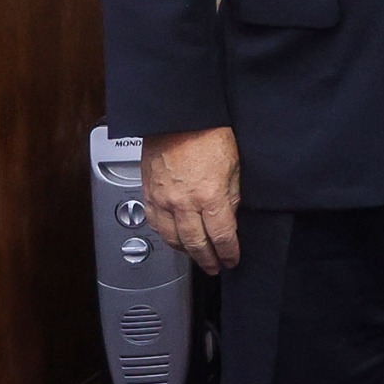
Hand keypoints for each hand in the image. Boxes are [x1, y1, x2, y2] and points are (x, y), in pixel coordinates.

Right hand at [141, 126, 241, 273]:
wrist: (178, 117)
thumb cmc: (209, 133)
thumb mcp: (234, 166)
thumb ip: (231, 195)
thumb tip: (229, 216)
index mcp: (210, 196)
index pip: (221, 236)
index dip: (228, 252)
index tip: (232, 259)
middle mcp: (184, 203)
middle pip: (196, 244)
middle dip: (208, 259)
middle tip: (215, 267)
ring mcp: (163, 200)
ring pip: (172, 238)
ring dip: (186, 252)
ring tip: (196, 256)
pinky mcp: (149, 193)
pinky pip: (155, 224)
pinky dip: (166, 236)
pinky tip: (173, 238)